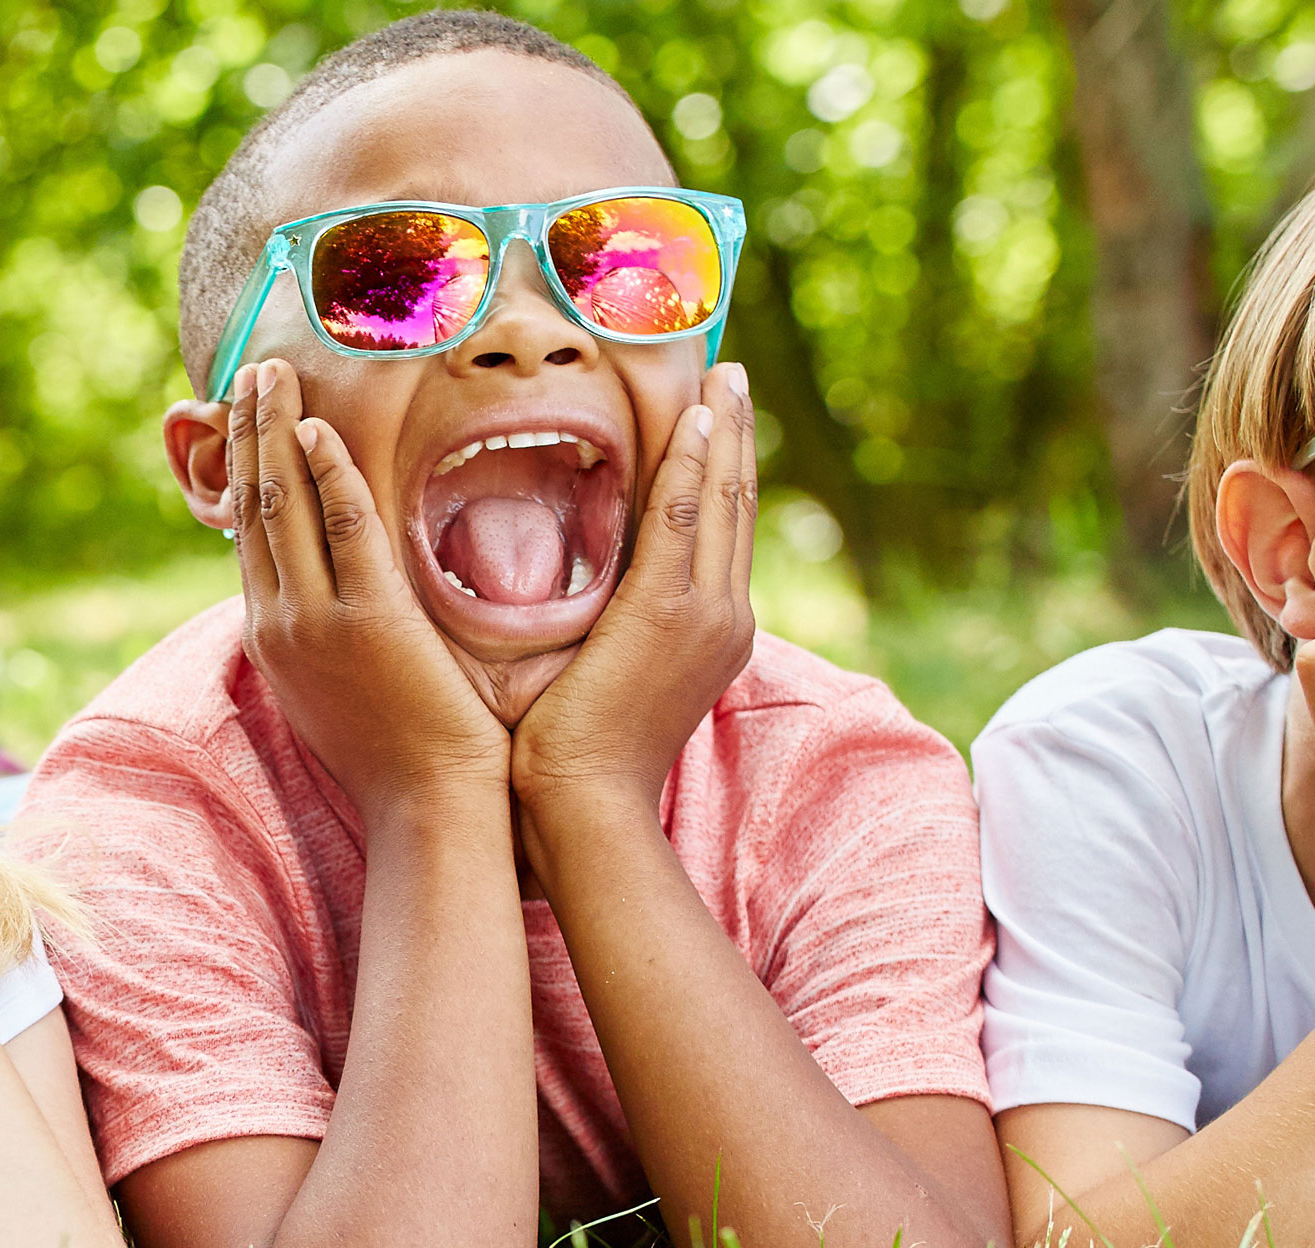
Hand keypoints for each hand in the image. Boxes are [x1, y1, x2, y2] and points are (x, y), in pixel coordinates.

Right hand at [226, 359, 513, 821]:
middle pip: (253, 505)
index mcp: (273, 635)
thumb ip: (326, 632)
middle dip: (248, 431)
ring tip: (272, 374)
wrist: (427, 811)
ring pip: (284, 506)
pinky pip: (344, 530)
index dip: (243, 466)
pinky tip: (320, 433)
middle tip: (251, 370)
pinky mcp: (369, 621)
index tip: (245, 413)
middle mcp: (280, 622)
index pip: (249, 533)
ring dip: (275, 432)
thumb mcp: (338, 690)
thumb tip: (329, 592)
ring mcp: (317, 621)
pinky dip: (329, 477)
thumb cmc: (400, 756)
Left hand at [510, 365, 759, 811]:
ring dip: (724, 430)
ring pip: (722, 500)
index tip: (716, 416)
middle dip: (736, 434)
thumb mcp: (611, 679)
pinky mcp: (668, 612)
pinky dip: (693, 465)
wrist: (586, 808)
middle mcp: (725, 616)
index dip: (722, 469)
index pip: (722, 533)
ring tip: (724, 373)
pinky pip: (684, 519)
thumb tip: (587, 601)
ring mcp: (705, 614)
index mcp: (713, 632)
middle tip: (732, 372)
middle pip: (736, 505)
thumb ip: (614, 631)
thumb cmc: (578, 758)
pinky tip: (696, 419)